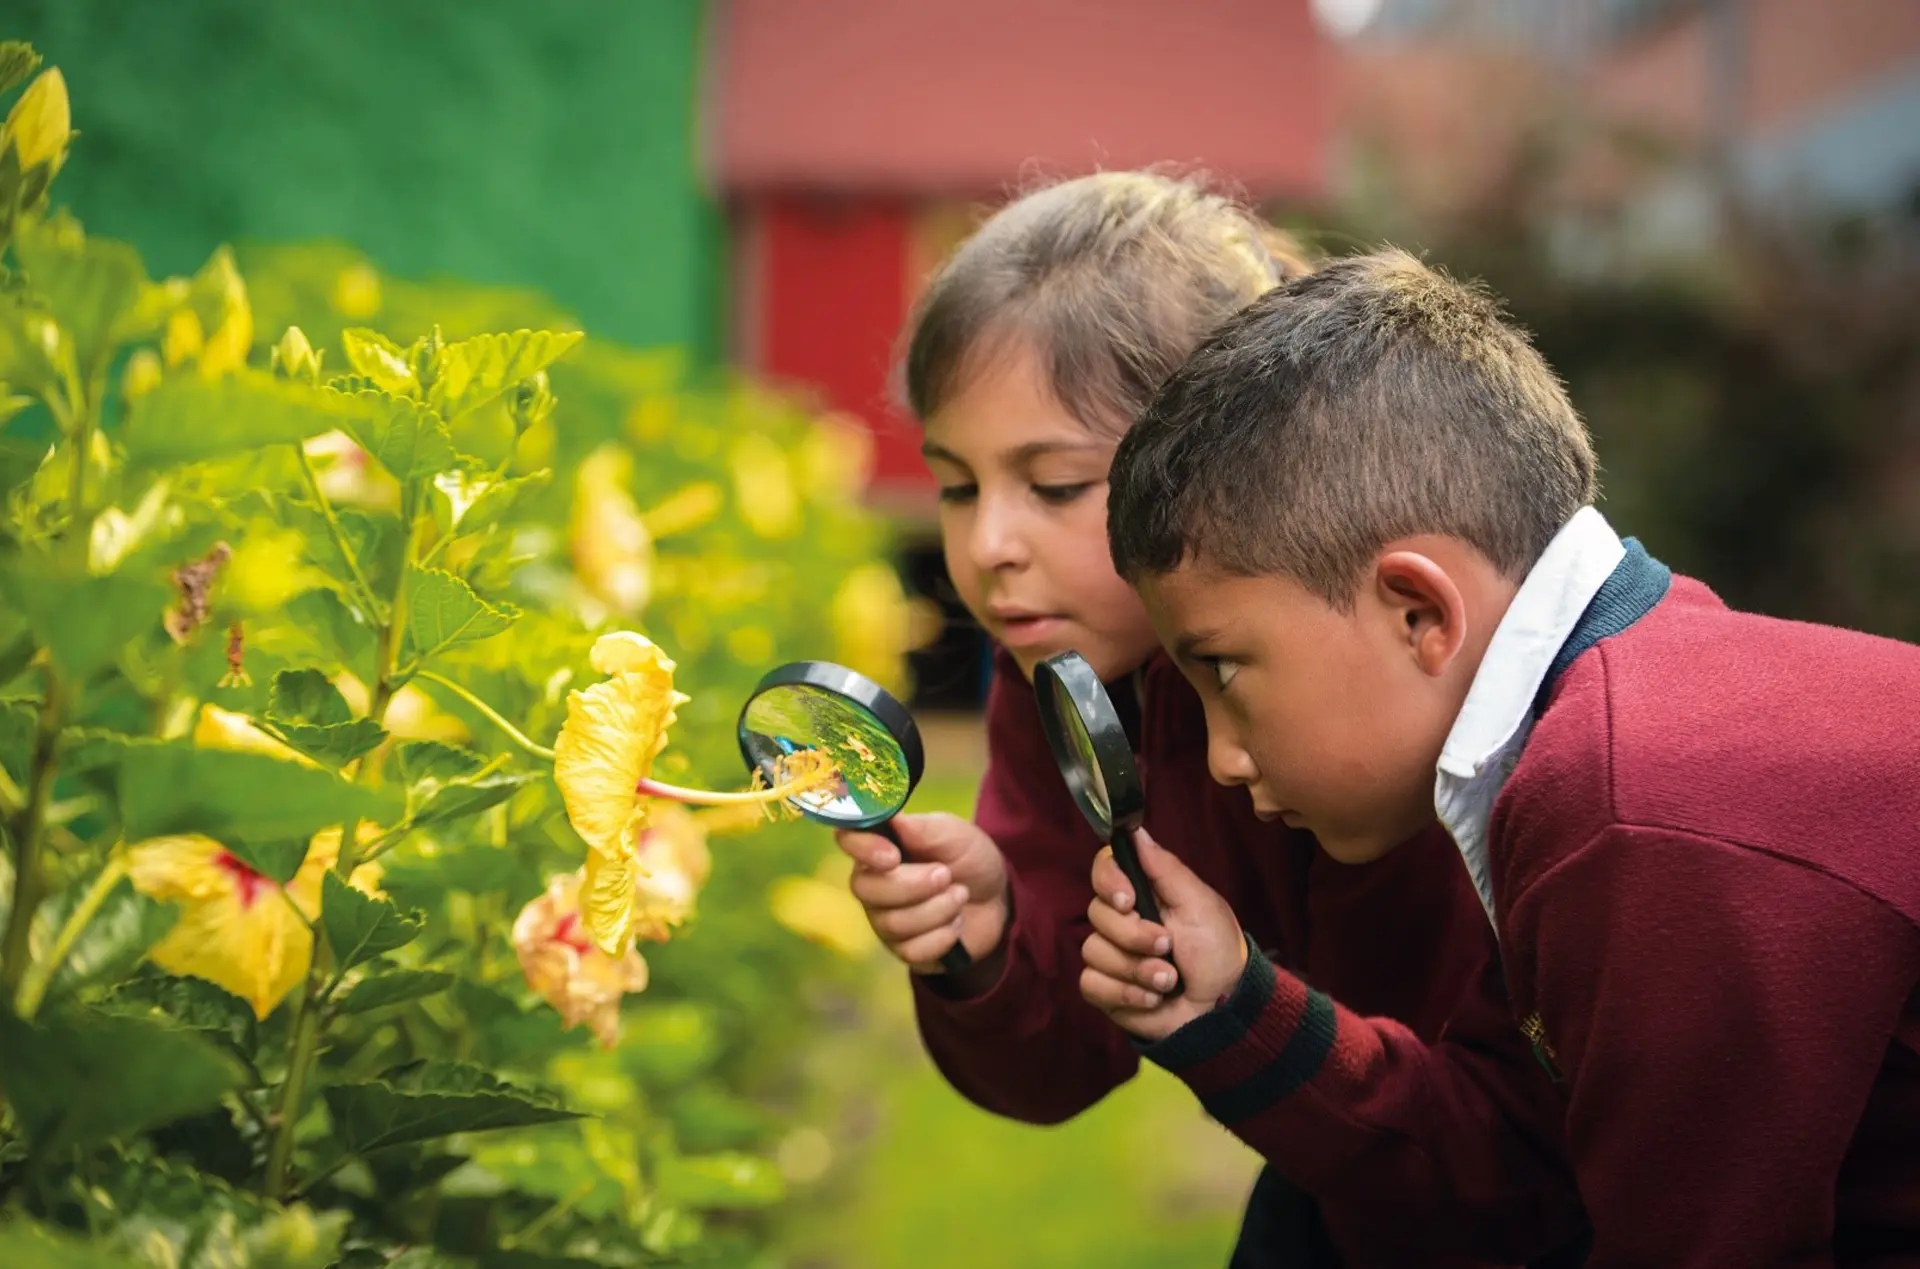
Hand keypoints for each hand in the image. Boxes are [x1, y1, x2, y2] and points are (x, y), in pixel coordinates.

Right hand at [835, 812, 1009, 980]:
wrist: (997, 898)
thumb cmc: (968, 858)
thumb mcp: (954, 834)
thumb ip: (922, 827)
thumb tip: (890, 814)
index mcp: (880, 846)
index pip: (848, 841)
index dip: (864, 849)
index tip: (893, 856)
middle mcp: (873, 883)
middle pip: (866, 890)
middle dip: (913, 885)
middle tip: (946, 874)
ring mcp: (884, 919)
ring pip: (893, 923)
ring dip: (938, 908)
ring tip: (960, 894)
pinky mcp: (903, 949)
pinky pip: (911, 950)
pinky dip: (944, 935)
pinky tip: (957, 922)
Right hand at [1080, 828, 1248, 1040]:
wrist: (1223, 1006)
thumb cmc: (1216, 949)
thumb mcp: (1199, 903)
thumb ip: (1166, 868)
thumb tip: (1136, 831)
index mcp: (1143, 894)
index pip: (1104, 870)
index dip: (1108, 881)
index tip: (1128, 899)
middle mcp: (1121, 921)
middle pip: (1097, 913)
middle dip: (1134, 935)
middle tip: (1167, 946)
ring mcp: (1111, 956)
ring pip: (1093, 951)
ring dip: (1136, 969)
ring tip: (1168, 981)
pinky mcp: (1106, 990)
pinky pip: (1091, 983)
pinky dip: (1123, 992)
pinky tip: (1151, 998)